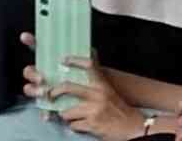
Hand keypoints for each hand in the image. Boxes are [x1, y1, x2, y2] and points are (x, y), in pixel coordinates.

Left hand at [22, 52, 144, 139]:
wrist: (131, 127)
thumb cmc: (118, 107)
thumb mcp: (107, 89)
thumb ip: (97, 75)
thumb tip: (90, 53)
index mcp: (101, 84)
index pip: (88, 65)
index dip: (75, 61)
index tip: (63, 59)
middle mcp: (97, 95)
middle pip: (68, 87)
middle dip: (54, 91)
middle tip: (50, 94)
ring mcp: (93, 110)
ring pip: (67, 111)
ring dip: (65, 115)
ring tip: (69, 114)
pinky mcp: (92, 125)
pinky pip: (73, 125)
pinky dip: (74, 126)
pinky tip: (79, 124)